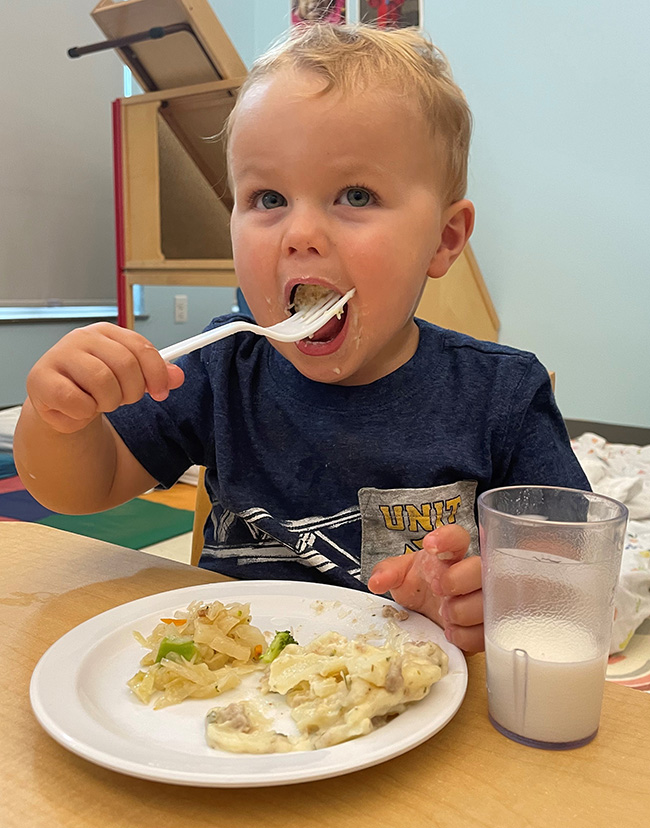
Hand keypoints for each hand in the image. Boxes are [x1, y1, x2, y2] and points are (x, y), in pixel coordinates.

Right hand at [26, 322, 183, 433]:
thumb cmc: (94, 385)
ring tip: (98, 402)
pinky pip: (77, 402)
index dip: (156, 373)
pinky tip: (79, 408)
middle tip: (121, 400)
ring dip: (107, 403)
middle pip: (125, 365)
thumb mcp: (129, 378)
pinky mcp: (41, 379)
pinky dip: (84, 413)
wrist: (58, 402)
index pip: (140, 347)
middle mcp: (82, 337)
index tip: (161, 393)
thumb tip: (178, 376)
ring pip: (103, 383)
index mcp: (106, 332)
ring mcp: (59, 355)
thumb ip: (155, 375)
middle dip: (131, 392)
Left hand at [368, 525, 483, 652]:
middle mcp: (471, 573)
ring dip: (464, 610)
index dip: (447, 537)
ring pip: (489, 600)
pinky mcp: (487, 626)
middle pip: (481, 567)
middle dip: (459, 579)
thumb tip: (376, 582)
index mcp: (449, 555)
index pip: (457, 536)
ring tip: (445, 614)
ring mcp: (483, 599)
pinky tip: (451, 631)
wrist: (425, 615)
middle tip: (438, 589)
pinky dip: (467, 635)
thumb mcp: (399, 576)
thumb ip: (387, 573)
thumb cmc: (418, 587)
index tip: (429, 545)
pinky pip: (487, 630)